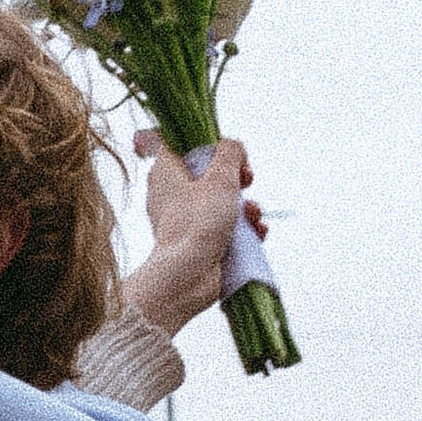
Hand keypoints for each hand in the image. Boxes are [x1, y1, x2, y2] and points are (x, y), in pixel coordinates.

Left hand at [121, 133, 264, 336]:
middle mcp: (171, 194)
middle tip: (247, 181)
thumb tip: (233, 146)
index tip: (229, 154)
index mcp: (165, 172)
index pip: (182, 144)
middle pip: (208, 173)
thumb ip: (230, 152)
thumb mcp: (220, 177)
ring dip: (245, 206)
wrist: (187, 276)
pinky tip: (256, 232)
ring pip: (221, 202)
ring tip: (253, 215)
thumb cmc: (198, 223)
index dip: (210, 144)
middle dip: (236, 178)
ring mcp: (184, 220)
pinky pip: (224, 227)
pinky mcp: (198, 242)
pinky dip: (243, 229)